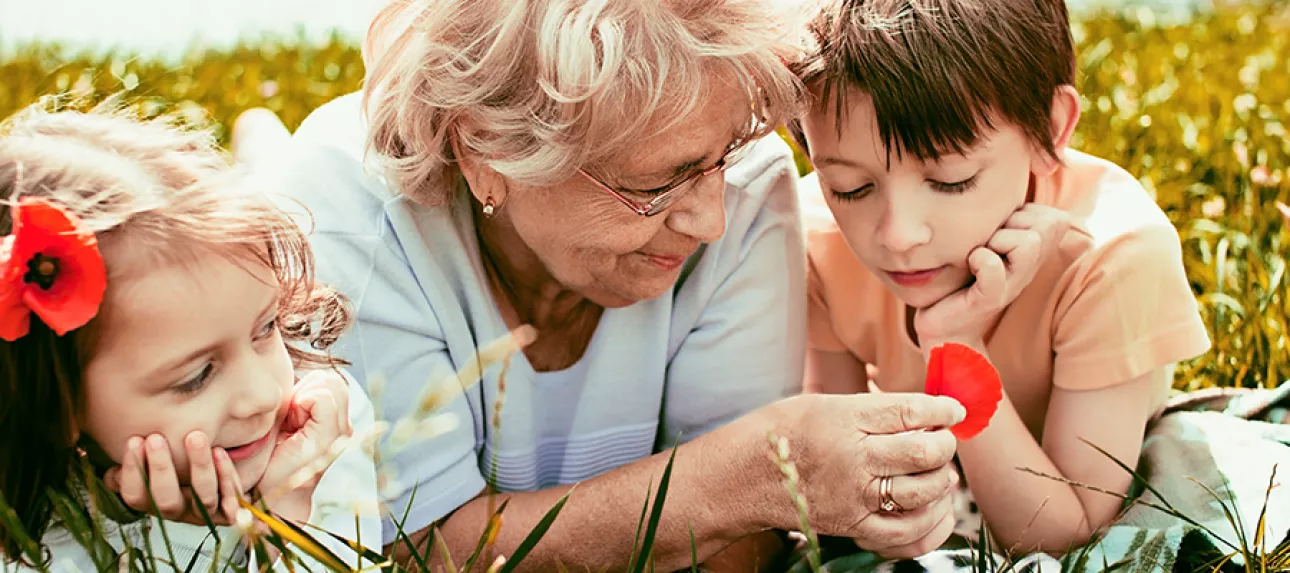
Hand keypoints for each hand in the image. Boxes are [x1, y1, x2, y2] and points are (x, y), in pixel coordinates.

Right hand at [104, 431, 244, 525]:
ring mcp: (203, 514)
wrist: (216, 474)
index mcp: (151, 502)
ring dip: (199, 466)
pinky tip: (220, 452)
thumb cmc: (175, 464)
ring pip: (202, 497)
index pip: (135, 496)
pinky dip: (226, 476)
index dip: (132, 471)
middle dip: (160, 468)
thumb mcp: (149, 464)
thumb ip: (131, 466)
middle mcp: (176, 512)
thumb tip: (108, 469)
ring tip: (195, 437)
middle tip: (155, 438)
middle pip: (165, 501)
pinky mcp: (228, 511)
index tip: (133, 440)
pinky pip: (230, 499)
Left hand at [256, 371, 351, 506]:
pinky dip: (302, 404)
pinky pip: (323, 398)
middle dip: (306, 390)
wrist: (270, 496)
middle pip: (332, 379)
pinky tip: (291, 425)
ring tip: (290, 423)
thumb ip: (299, 400)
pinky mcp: (329, 437)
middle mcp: (344, 427)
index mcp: (335, 423)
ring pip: (330, 384)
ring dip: (302, 397)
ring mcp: (341, 433)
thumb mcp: (286, 422)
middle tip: (289, 418)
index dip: (306, 388)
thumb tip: (297, 375)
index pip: (330, 380)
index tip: (289, 415)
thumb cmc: (270, 459)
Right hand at [767, 392, 964, 558]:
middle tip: (943, 439)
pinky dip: (932, 522)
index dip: (943, 409)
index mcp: (845, 420)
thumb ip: (875, 408)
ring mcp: (855, 498)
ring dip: (942, 480)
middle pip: (924, 452)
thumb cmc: (786, 432)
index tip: (955, 410)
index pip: (910, 411)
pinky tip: (936, 507)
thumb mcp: (827, 403)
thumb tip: (926, 411)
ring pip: (923, 492)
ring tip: (938, 470)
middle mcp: (853, 459)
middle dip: (945, 444)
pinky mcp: (853, 527)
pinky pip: (908, 534)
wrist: (745, 475)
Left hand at [914, 204, 1069, 346]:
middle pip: (1049, 224)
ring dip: (999, 239)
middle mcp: (1029, 269)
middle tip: (989, 239)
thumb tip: (1017, 192)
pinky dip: (981, 259)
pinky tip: (970, 264)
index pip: (1056, 218)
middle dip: (1015, 222)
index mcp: (1032, 254)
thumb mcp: (987, 241)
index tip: (1002, 228)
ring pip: (1029, 242)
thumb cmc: (962, 279)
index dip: (1028, 214)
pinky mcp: (990, 299)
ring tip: (980, 251)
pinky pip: (994, 266)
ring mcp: (1013, 285)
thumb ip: (1004, 219)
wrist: (943, 327)